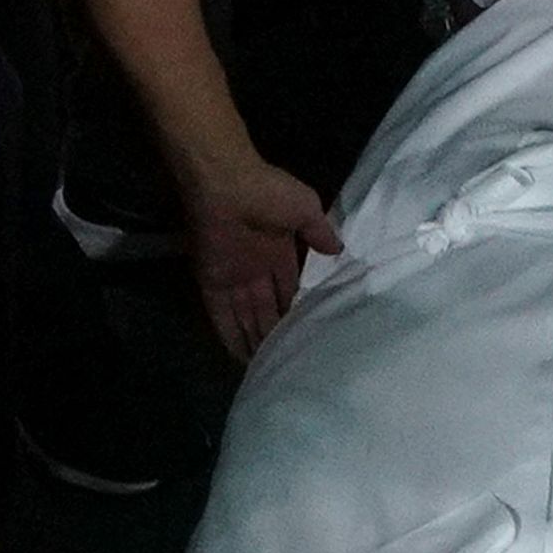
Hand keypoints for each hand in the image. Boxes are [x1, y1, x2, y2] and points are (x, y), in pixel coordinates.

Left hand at [183, 152, 340, 359]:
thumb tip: (339, 250)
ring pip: (246, 317)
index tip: (309, 332)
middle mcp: (256, 268)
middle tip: (292, 360)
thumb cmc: (267, 192)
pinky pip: (222, 316)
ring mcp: (233, 278)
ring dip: (255, 340)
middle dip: (276, 332)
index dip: (297, 310)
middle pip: (267, 309)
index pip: (289, 289)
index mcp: (279, 250)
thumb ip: (320, 232)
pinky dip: (230, 336)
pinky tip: (241, 358)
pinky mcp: (213, 284)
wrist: (224, 184)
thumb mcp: (305, 208)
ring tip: (269, 368)